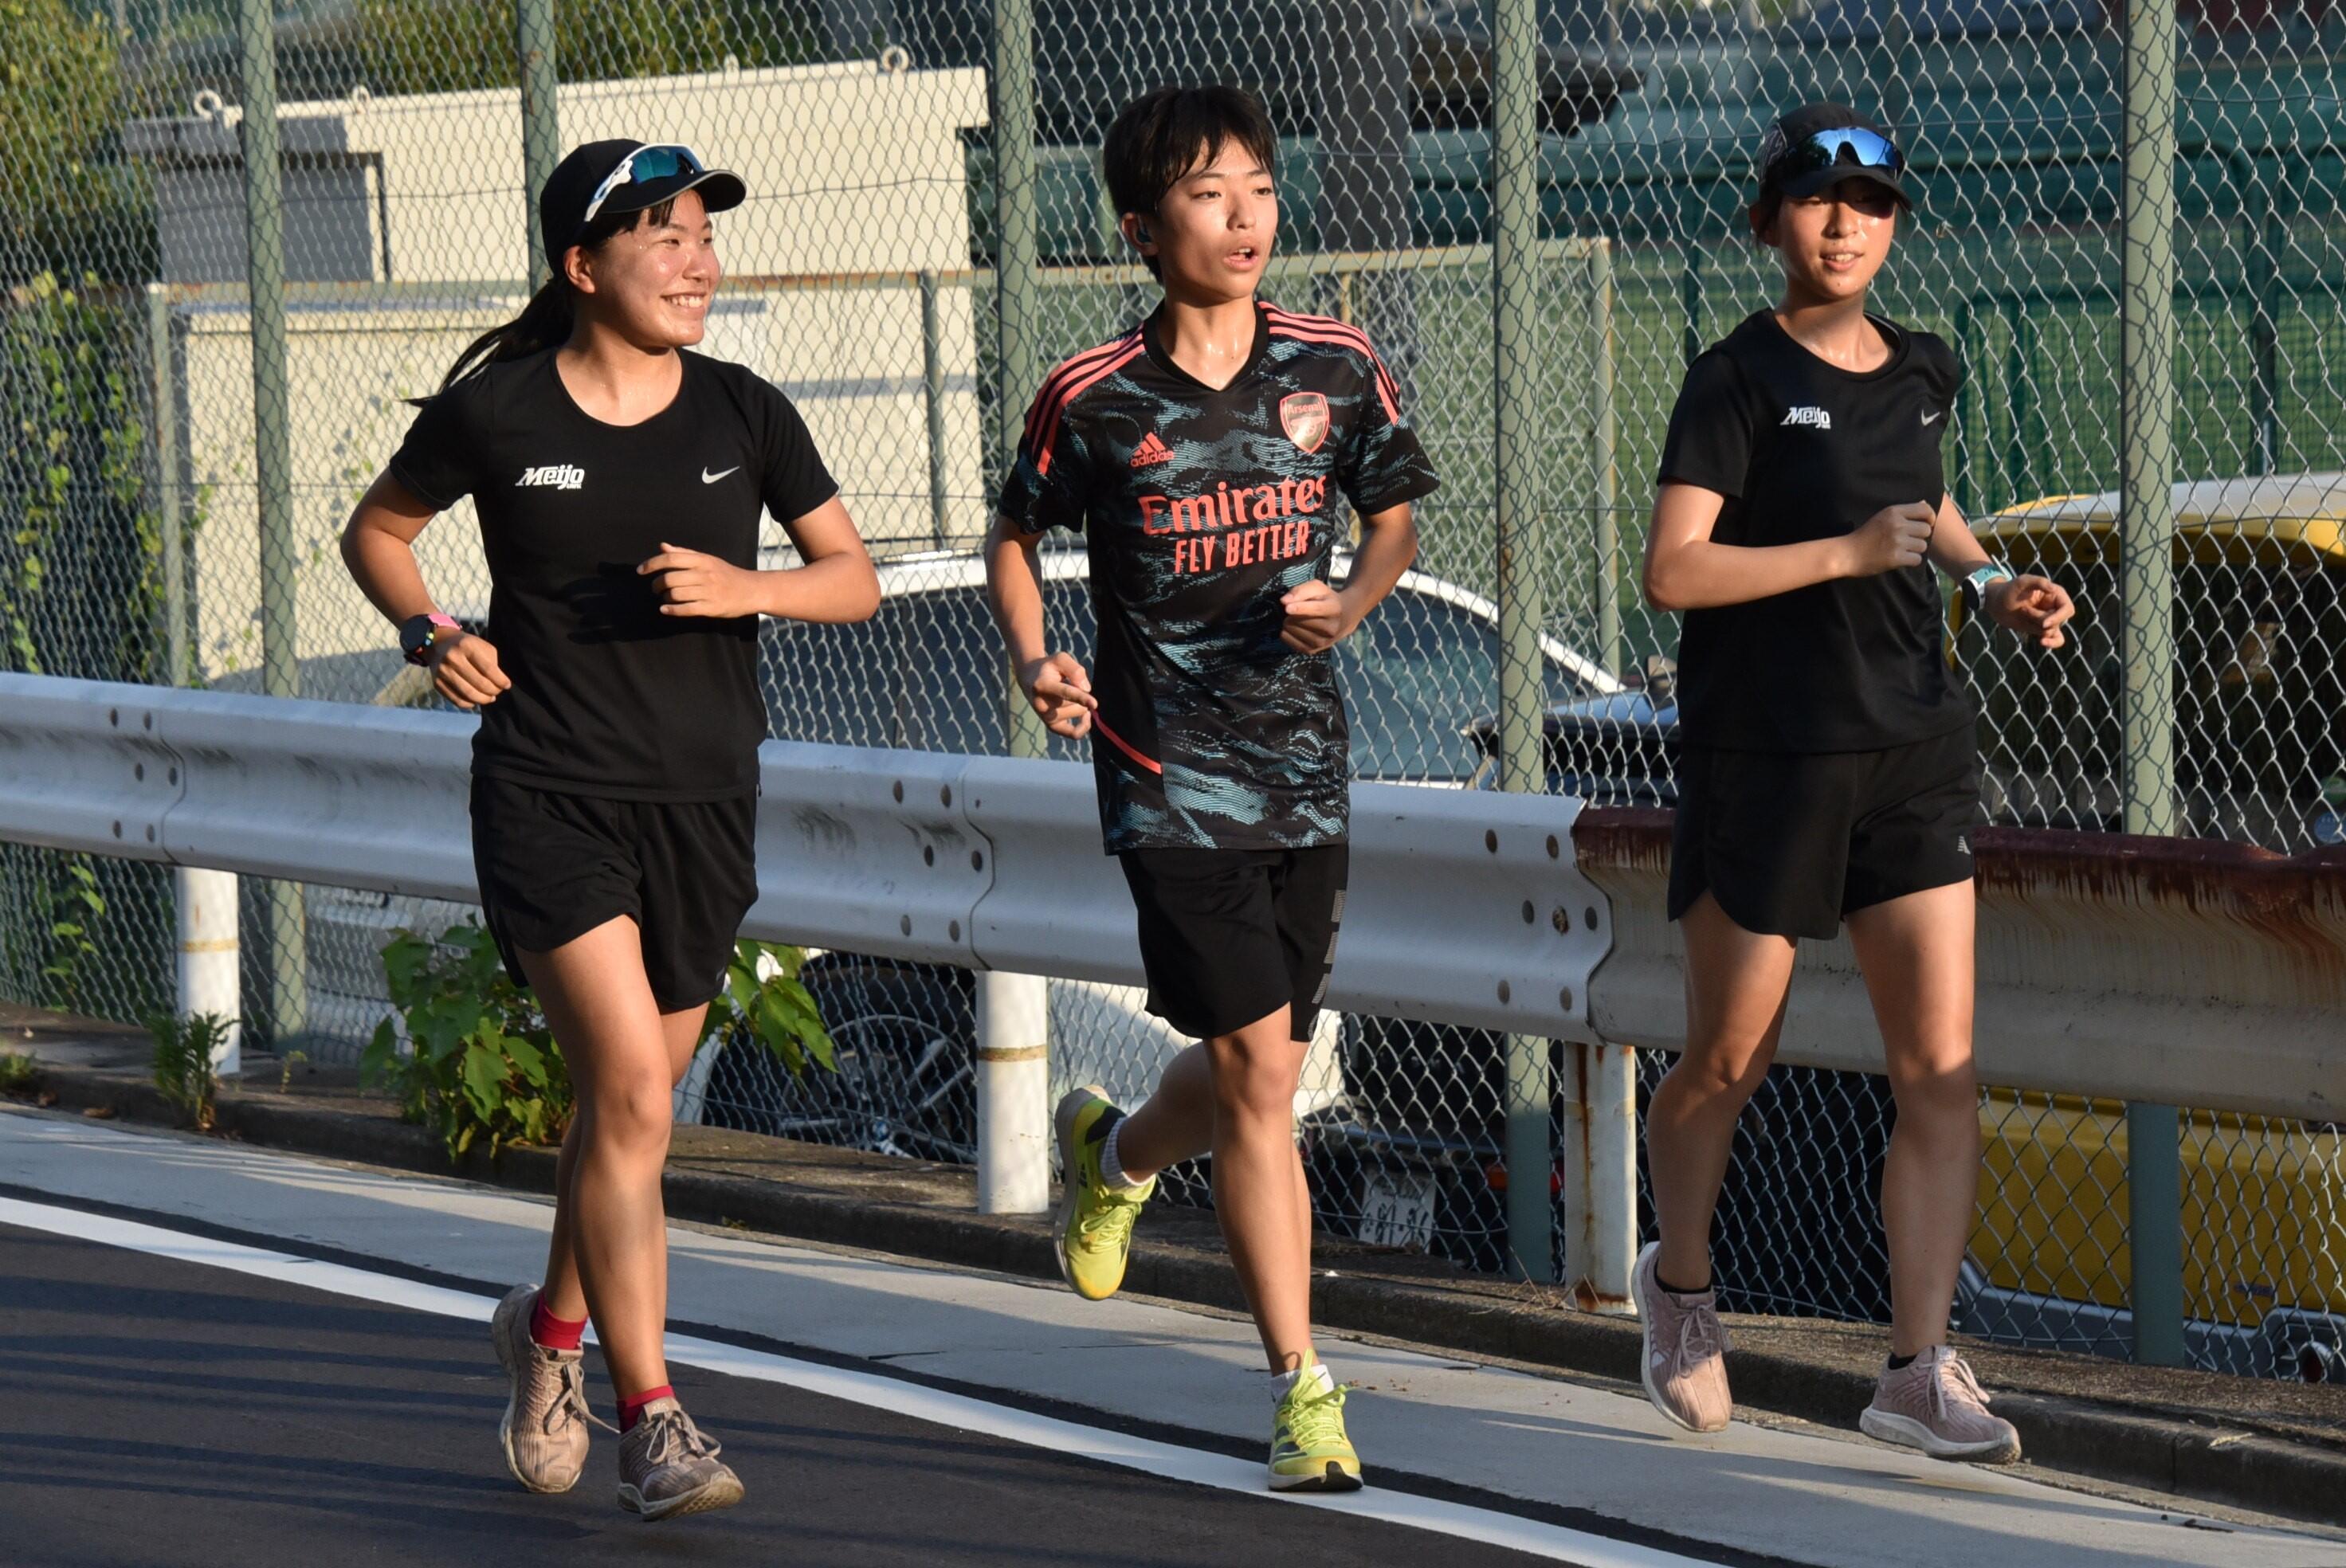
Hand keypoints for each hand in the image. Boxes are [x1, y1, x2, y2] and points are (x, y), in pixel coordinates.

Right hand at [430, 632, 508, 709]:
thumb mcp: (482, 646)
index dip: (501, 681)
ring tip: (490, 698)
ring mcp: (443, 672)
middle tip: (498, 691)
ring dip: (483, 700)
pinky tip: (476, 701)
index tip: (507, 685)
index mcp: (467, 646)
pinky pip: (456, 700)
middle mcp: (453, 658)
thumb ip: (492, 662)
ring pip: (468, 694)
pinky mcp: (436, 683)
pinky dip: (470, 704)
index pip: (489, 669)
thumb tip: (499, 684)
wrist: (438, 642)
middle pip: (480, 684)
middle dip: (494, 691)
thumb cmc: (466, 645)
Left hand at [639, 542, 762, 618]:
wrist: (751, 590)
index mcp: (702, 560)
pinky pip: (686, 609)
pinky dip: (671, 610)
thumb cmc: (726, 574)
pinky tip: (665, 609)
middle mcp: (705, 574)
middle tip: (655, 588)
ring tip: (664, 598)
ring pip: (676, 594)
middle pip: (670, 578)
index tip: (640, 571)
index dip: (651, 564)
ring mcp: (709, 592)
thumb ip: (684, 553)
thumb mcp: (707, 559)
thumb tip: (662, 547)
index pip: (670, 559)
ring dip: (664, 598)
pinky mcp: (712, 608)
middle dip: (656, 585)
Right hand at [1020, 652, 1096, 738]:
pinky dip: (1084, 725)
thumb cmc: (1049, 667)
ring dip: (1080, 702)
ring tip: (1066, 693)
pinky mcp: (1052, 726)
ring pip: (1080, 712)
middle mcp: (1042, 704)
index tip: (1094, 704)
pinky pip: (1074, 733)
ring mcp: (1046, 717)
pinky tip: (1086, 716)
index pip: (1066, 692)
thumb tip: (1086, 690)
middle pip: (1078, 702)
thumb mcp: (1061, 658)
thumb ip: (1075, 669)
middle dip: (1081, 691)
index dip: (1081, 697)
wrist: (1030, 679)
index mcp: (1042, 685)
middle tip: (1067, 683)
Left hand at [1279, 580, 1352, 652]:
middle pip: (1299, 620)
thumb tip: (1284, 601)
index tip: (1286, 607)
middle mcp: (1330, 629)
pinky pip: (1289, 641)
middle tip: (1296, 608)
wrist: (1344, 618)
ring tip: (1297, 618)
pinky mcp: (1312, 650)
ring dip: (1288, 622)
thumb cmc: (1327, 599)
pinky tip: (1293, 627)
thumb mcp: (1317, 588)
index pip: (1316, 610)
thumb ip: (1301, 591)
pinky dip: (1286, 633)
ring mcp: (1322, 642)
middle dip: (1291, 613)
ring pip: (1292, 630)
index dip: (1300, 608)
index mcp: (1334, 609)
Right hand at [1844, 502, 1935, 575]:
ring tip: (1902, 551)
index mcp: (1894, 512)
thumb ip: (1904, 511)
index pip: (1926, 510)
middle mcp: (1897, 524)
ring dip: (1915, 550)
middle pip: (1926, 530)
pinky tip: (1899, 559)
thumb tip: (1925, 503)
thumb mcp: (1883, 516)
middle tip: (1907, 542)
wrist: (1847, 553)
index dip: (1930, 518)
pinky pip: (1917, 559)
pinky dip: (1910, 561)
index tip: (1925, 525)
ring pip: (1923, 546)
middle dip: (1919, 537)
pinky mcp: (1896, 557)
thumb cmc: (1865, 535)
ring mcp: (1897, 541)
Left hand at [1986, 573, 2074, 649]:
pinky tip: (2042, 642)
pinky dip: (2052, 643)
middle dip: (2041, 619)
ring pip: (2052, 630)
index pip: (2067, 609)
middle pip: (2058, 621)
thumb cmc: (2009, 589)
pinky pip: (2056, 638)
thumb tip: (2053, 588)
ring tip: (2022, 612)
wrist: (1996, 603)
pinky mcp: (2042, 628)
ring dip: (2035, 625)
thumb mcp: (2022, 582)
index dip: (2058, 617)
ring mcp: (2050, 618)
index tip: (2044, 623)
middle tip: (2023, 610)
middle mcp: (2056, 606)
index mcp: (2056, 593)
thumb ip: (2038, 582)